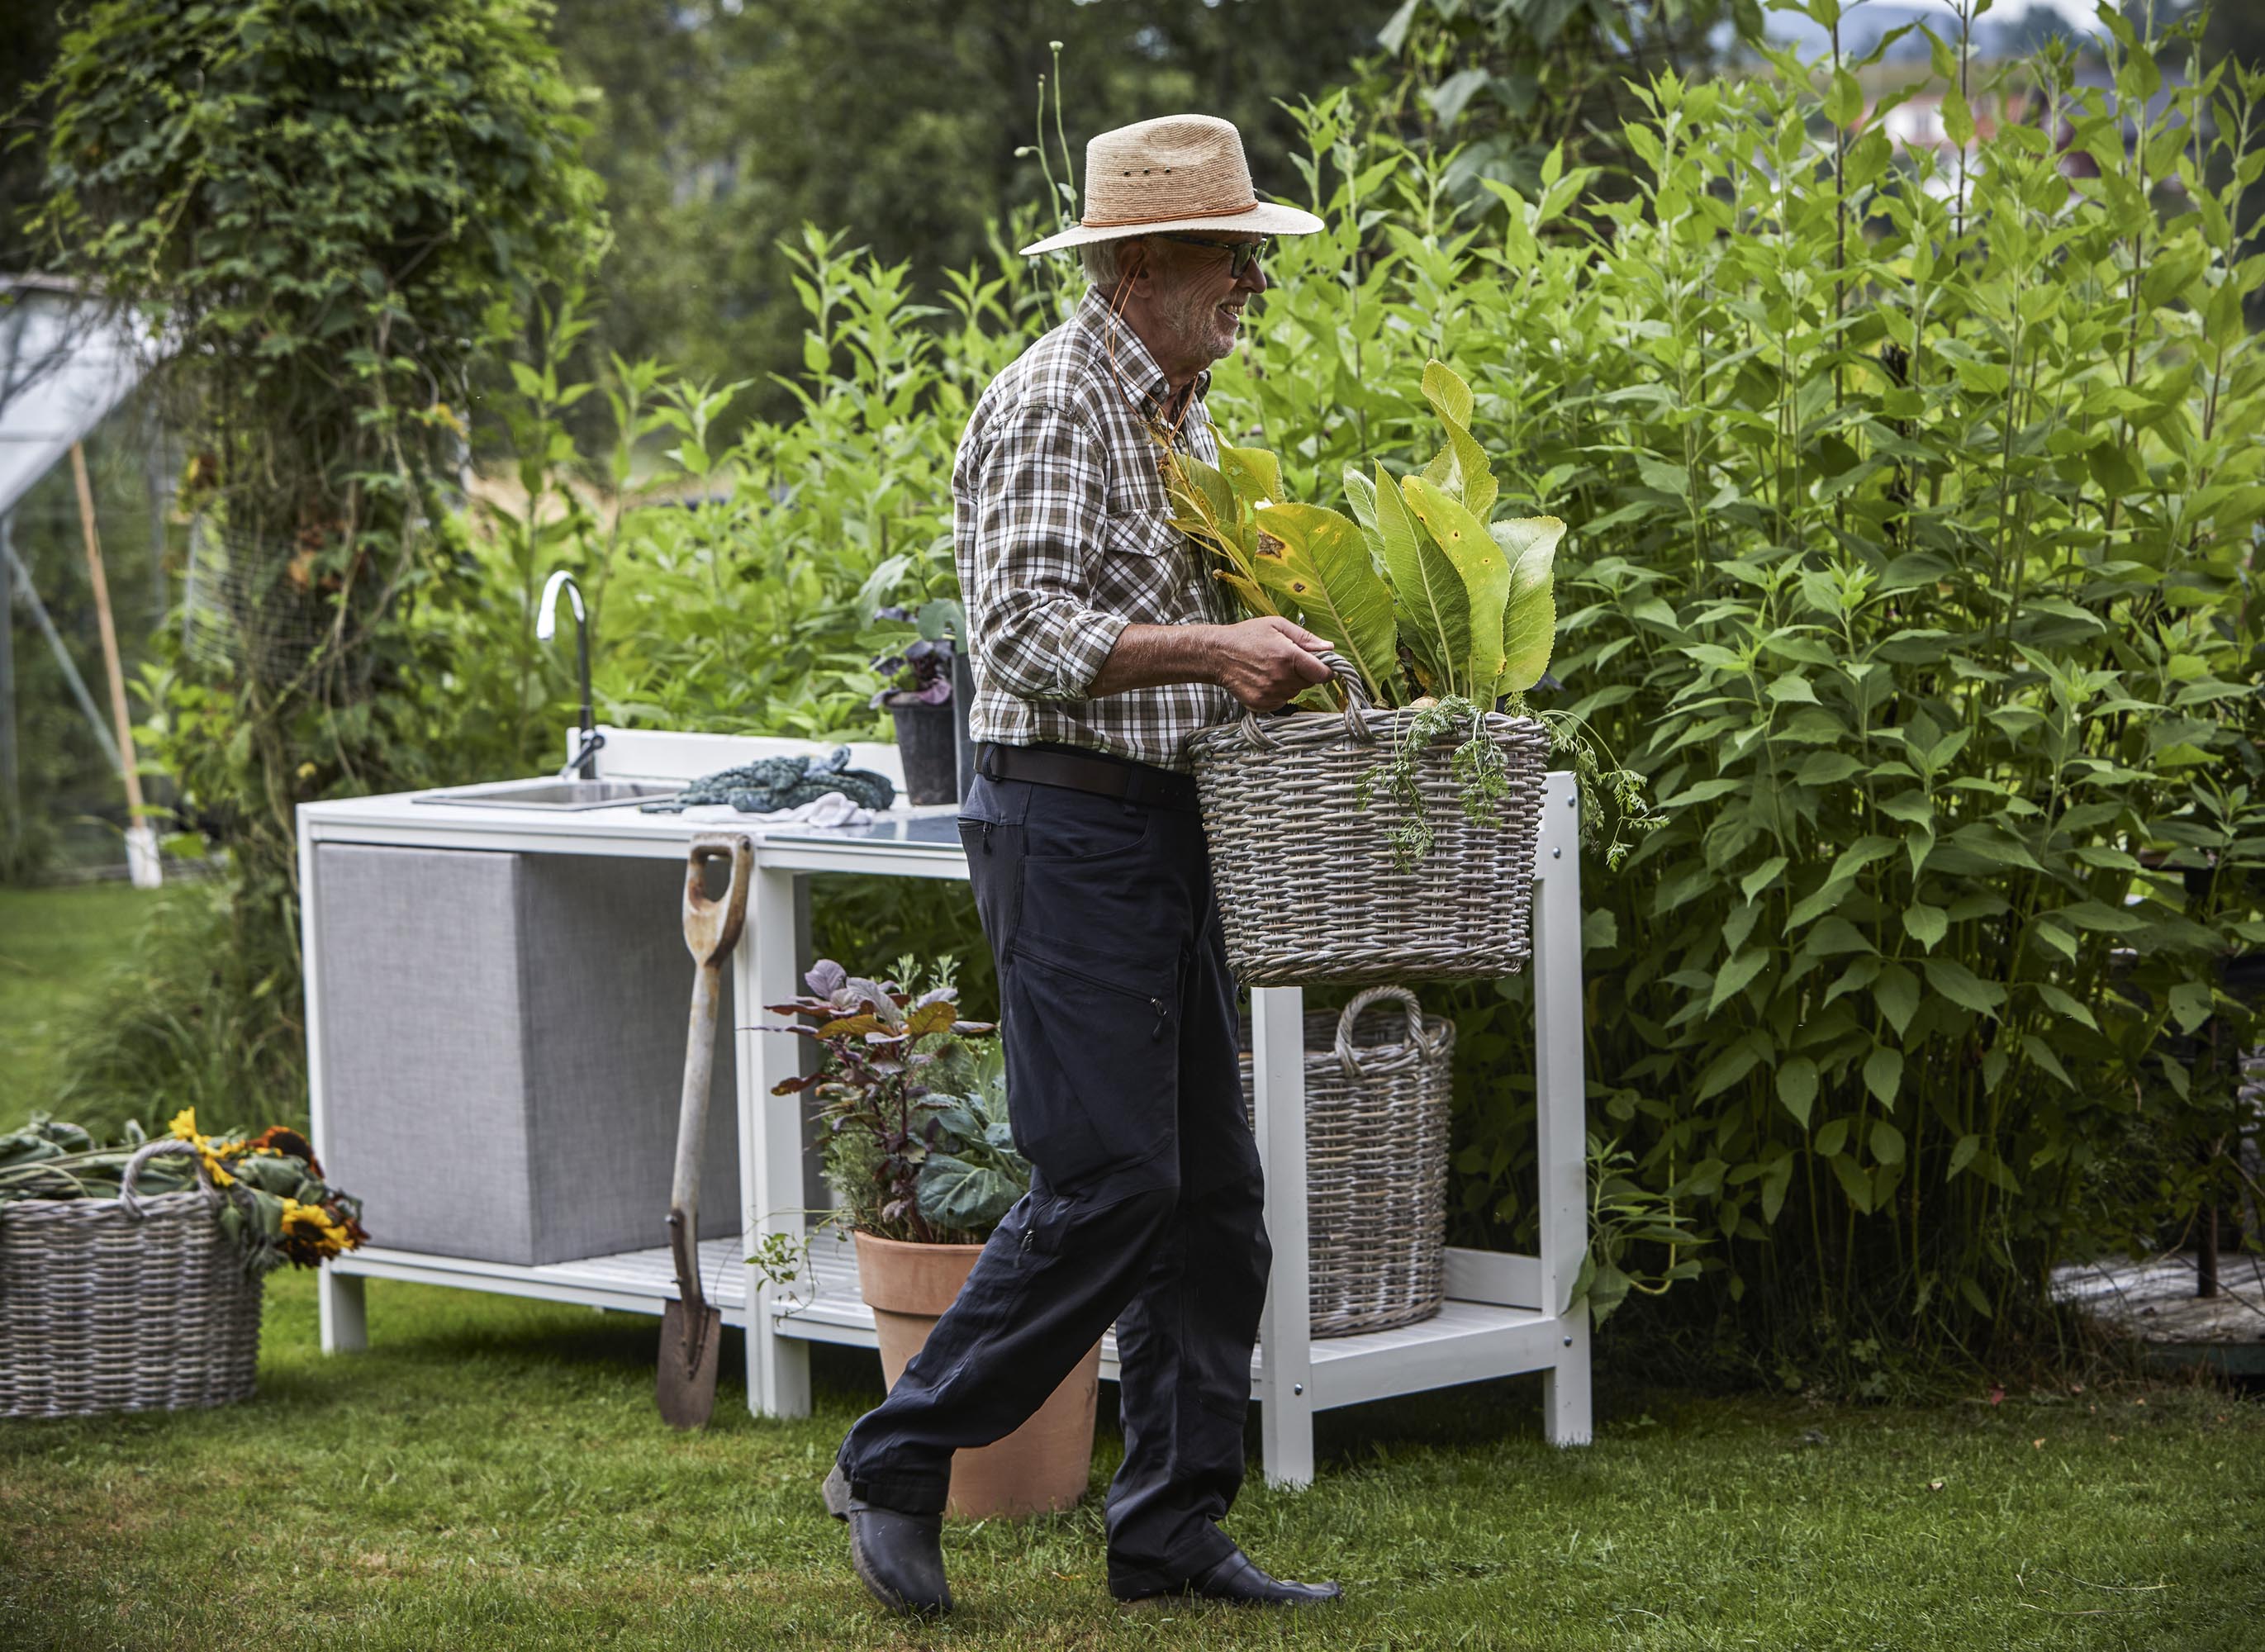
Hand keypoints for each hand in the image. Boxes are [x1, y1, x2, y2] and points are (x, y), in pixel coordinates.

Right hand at [1212, 616, 1333, 710]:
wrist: (1217, 654)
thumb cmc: (1247, 636)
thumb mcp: (1277, 626)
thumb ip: (1305, 638)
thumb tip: (1329, 647)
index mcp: (1289, 657)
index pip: (1323, 673)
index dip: (1326, 669)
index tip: (1323, 665)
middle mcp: (1281, 678)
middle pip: (1309, 683)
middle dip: (1305, 672)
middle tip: (1288, 660)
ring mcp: (1271, 693)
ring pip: (1295, 692)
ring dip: (1291, 683)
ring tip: (1272, 668)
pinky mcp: (1262, 704)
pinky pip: (1281, 701)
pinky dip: (1278, 692)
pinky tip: (1265, 679)